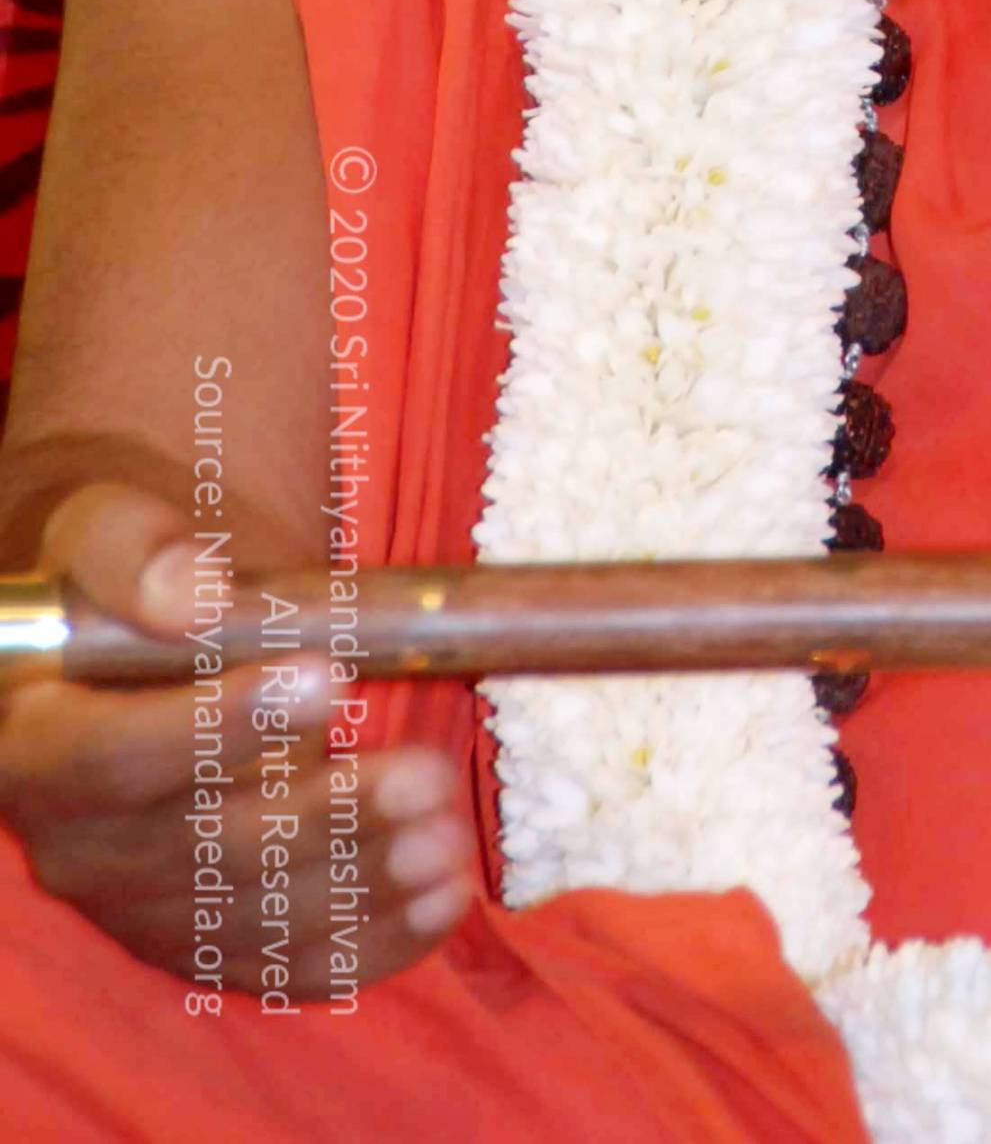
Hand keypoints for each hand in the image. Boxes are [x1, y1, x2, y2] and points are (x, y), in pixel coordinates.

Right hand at [0, 482, 475, 995]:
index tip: (326, 675)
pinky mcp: (203, 943)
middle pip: (202, 852)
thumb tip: (191, 593)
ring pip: (253, 918)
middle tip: (425, 780)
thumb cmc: (134, 581)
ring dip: (358, 885)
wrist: (154, 638)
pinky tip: (440, 903)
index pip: (113, 760)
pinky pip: (281, 964)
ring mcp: (142, 908)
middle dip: (323, 819)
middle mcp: (79, 849)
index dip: (219, 727)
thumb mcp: (115, 531)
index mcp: (36, 750)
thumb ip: (137, 554)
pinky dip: (366, 942)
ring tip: (445, 841)